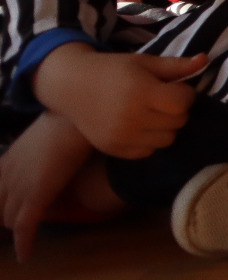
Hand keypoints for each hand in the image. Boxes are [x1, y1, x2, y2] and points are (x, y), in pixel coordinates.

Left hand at [0, 113, 94, 261]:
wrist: (74, 120)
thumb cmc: (67, 121)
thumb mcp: (43, 135)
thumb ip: (36, 151)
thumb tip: (48, 155)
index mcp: (6, 160)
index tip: (5, 210)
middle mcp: (6, 176)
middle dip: (3, 219)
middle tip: (18, 225)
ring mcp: (18, 188)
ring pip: (8, 219)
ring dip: (16, 229)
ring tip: (24, 238)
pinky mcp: (34, 199)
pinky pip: (23, 229)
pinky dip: (23, 245)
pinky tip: (25, 255)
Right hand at [34, 44, 204, 159]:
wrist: (73, 86)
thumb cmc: (113, 70)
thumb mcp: (145, 62)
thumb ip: (176, 65)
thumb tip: (204, 60)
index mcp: (141, 93)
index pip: (183, 102)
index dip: (184, 93)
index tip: (174, 87)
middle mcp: (131, 118)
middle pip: (178, 122)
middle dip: (176, 110)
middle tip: (162, 99)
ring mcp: (122, 137)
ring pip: (167, 140)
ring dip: (166, 127)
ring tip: (152, 112)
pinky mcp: (114, 150)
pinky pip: (148, 152)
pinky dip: (150, 140)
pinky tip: (140, 125)